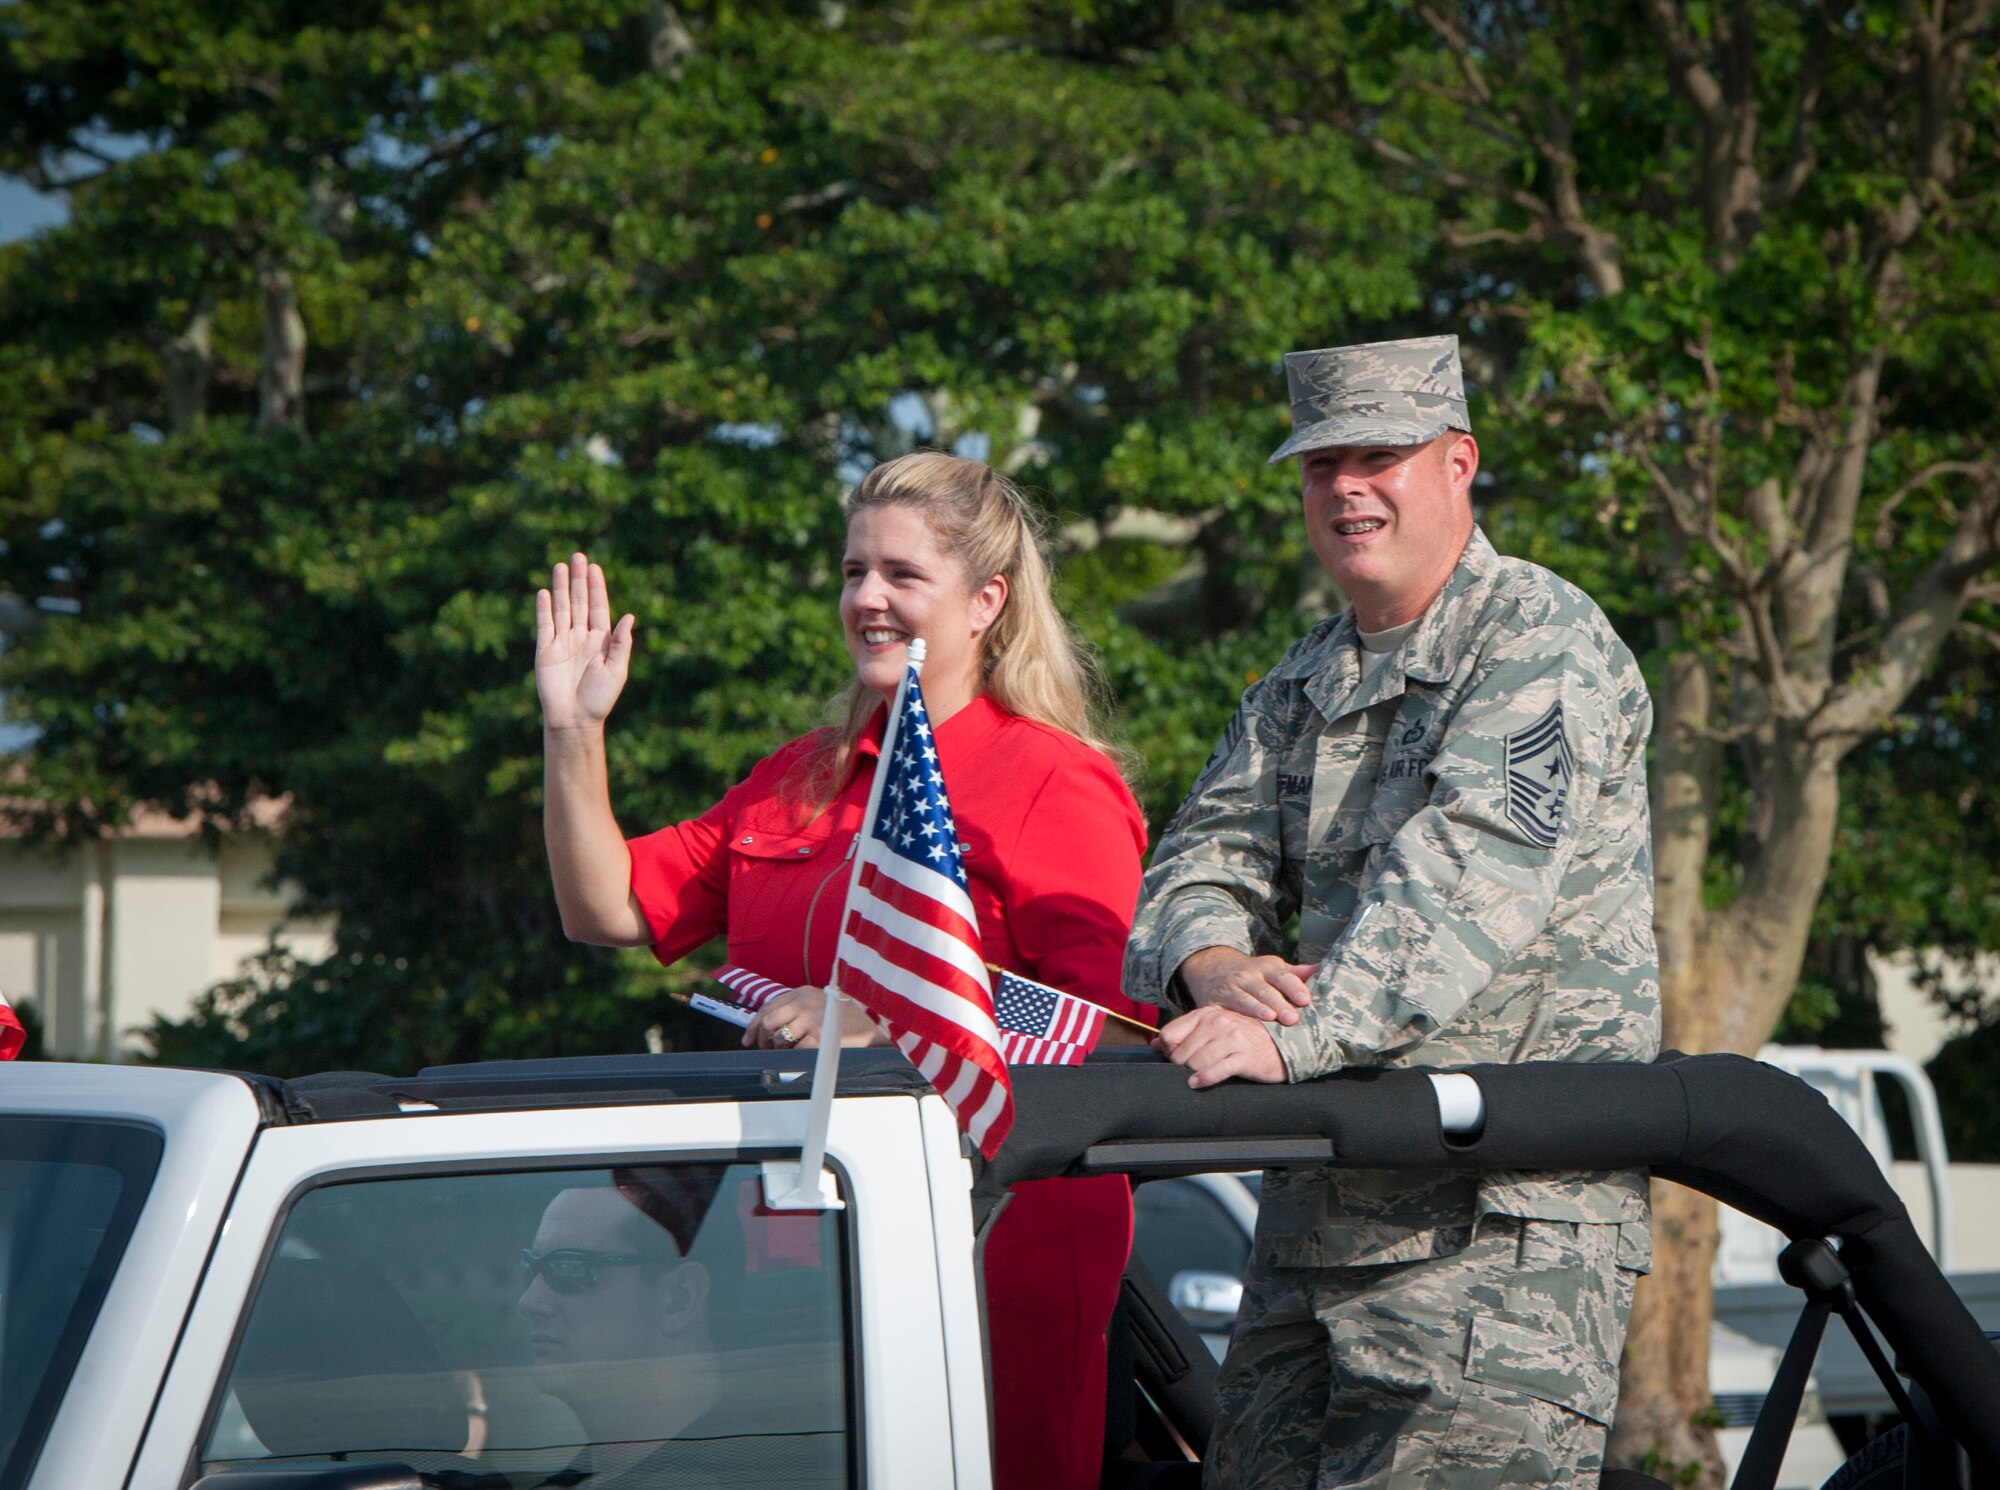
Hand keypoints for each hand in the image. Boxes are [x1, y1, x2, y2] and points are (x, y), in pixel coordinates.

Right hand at [535, 552, 634, 732]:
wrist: (575, 719)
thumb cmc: (599, 699)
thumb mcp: (617, 671)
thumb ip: (621, 643)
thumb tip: (629, 616)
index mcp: (601, 641)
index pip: (598, 608)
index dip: (596, 587)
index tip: (595, 568)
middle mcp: (581, 637)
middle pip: (579, 602)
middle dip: (579, 580)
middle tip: (578, 556)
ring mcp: (562, 643)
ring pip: (562, 609)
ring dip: (562, 588)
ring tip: (560, 566)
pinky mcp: (545, 651)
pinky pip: (544, 625)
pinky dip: (544, 609)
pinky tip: (545, 592)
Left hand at [743, 987, 886, 1049]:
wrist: (875, 1024)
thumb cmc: (849, 1017)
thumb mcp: (821, 1003)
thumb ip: (798, 1009)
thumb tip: (769, 1028)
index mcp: (804, 992)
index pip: (769, 1006)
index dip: (754, 1025)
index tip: (749, 1039)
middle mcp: (805, 1002)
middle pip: (769, 1021)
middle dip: (763, 1039)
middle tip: (766, 1048)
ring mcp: (811, 1018)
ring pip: (779, 1038)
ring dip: (779, 1049)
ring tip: (789, 1051)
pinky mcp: (819, 1035)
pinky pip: (795, 1051)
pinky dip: (794, 1057)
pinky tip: (802, 1056)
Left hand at [1153, 1006, 1287, 1088]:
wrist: (1284, 1043)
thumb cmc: (1245, 1037)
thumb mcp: (1216, 1028)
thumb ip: (1186, 1033)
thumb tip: (1154, 1045)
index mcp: (1207, 1013)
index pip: (1170, 1033)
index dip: (1167, 1050)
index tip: (1172, 1058)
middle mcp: (1219, 1022)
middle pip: (1181, 1052)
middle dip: (1180, 1066)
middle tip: (1187, 1071)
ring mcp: (1232, 1038)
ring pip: (1195, 1062)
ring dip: (1192, 1073)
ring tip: (1198, 1076)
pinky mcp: (1244, 1057)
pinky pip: (1215, 1070)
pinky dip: (1203, 1079)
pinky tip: (1197, 1083)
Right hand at [1178, 947, 1317, 1024]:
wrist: (1213, 968)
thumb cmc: (1254, 973)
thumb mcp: (1273, 968)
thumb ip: (1296, 973)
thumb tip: (1322, 969)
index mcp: (1266, 968)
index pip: (1283, 977)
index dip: (1294, 987)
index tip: (1305, 999)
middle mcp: (1248, 977)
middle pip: (1265, 990)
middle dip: (1278, 1003)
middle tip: (1292, 1017)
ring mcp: (1231, 989)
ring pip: (1244, 999)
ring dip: (1256, 1008)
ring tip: (1269, 1017)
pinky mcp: (1215, 1002)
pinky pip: (1223, 1011)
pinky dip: (1229, 1017)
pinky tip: (1237, 1026)